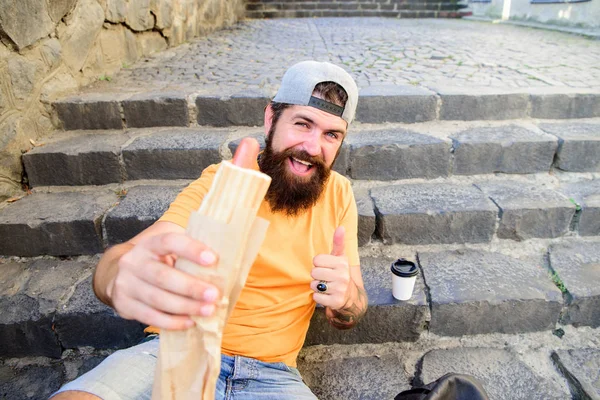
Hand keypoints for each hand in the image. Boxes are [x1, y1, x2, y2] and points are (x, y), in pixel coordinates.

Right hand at [108, 137, 261, 329]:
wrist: (120, 270)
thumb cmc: (167, 246)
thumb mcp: (188, 222)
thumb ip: (222, 186)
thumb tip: (249, 144)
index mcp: (157, 238)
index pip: (173, 241)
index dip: (192, 250)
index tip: (214, 260)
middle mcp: (139, 258)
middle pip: (164, 275)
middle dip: (190, 287)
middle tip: (215, 296)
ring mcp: (129, 282)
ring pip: (157, 297)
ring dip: (183, 307)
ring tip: (208, 311)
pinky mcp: (126, 303)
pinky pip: (148, 315)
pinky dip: (169, 320)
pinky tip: (188, 324)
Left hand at [310, 226, 351, 309]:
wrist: (351, 296)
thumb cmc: (341, 273)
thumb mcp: (340, 258)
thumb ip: (339, 242)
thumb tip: (341, 227)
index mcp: (342, 263)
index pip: (316, 260)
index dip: (318, 264)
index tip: (326, 267)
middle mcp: (343, 276)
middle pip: (314, 272)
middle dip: (317, 276)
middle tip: (326, 278)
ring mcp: (340, 289)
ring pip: (314, 285)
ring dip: (317, 287)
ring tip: (326, 286)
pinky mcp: (336, 301)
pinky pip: (316, 297)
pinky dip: (319, 297)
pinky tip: (327, 295)